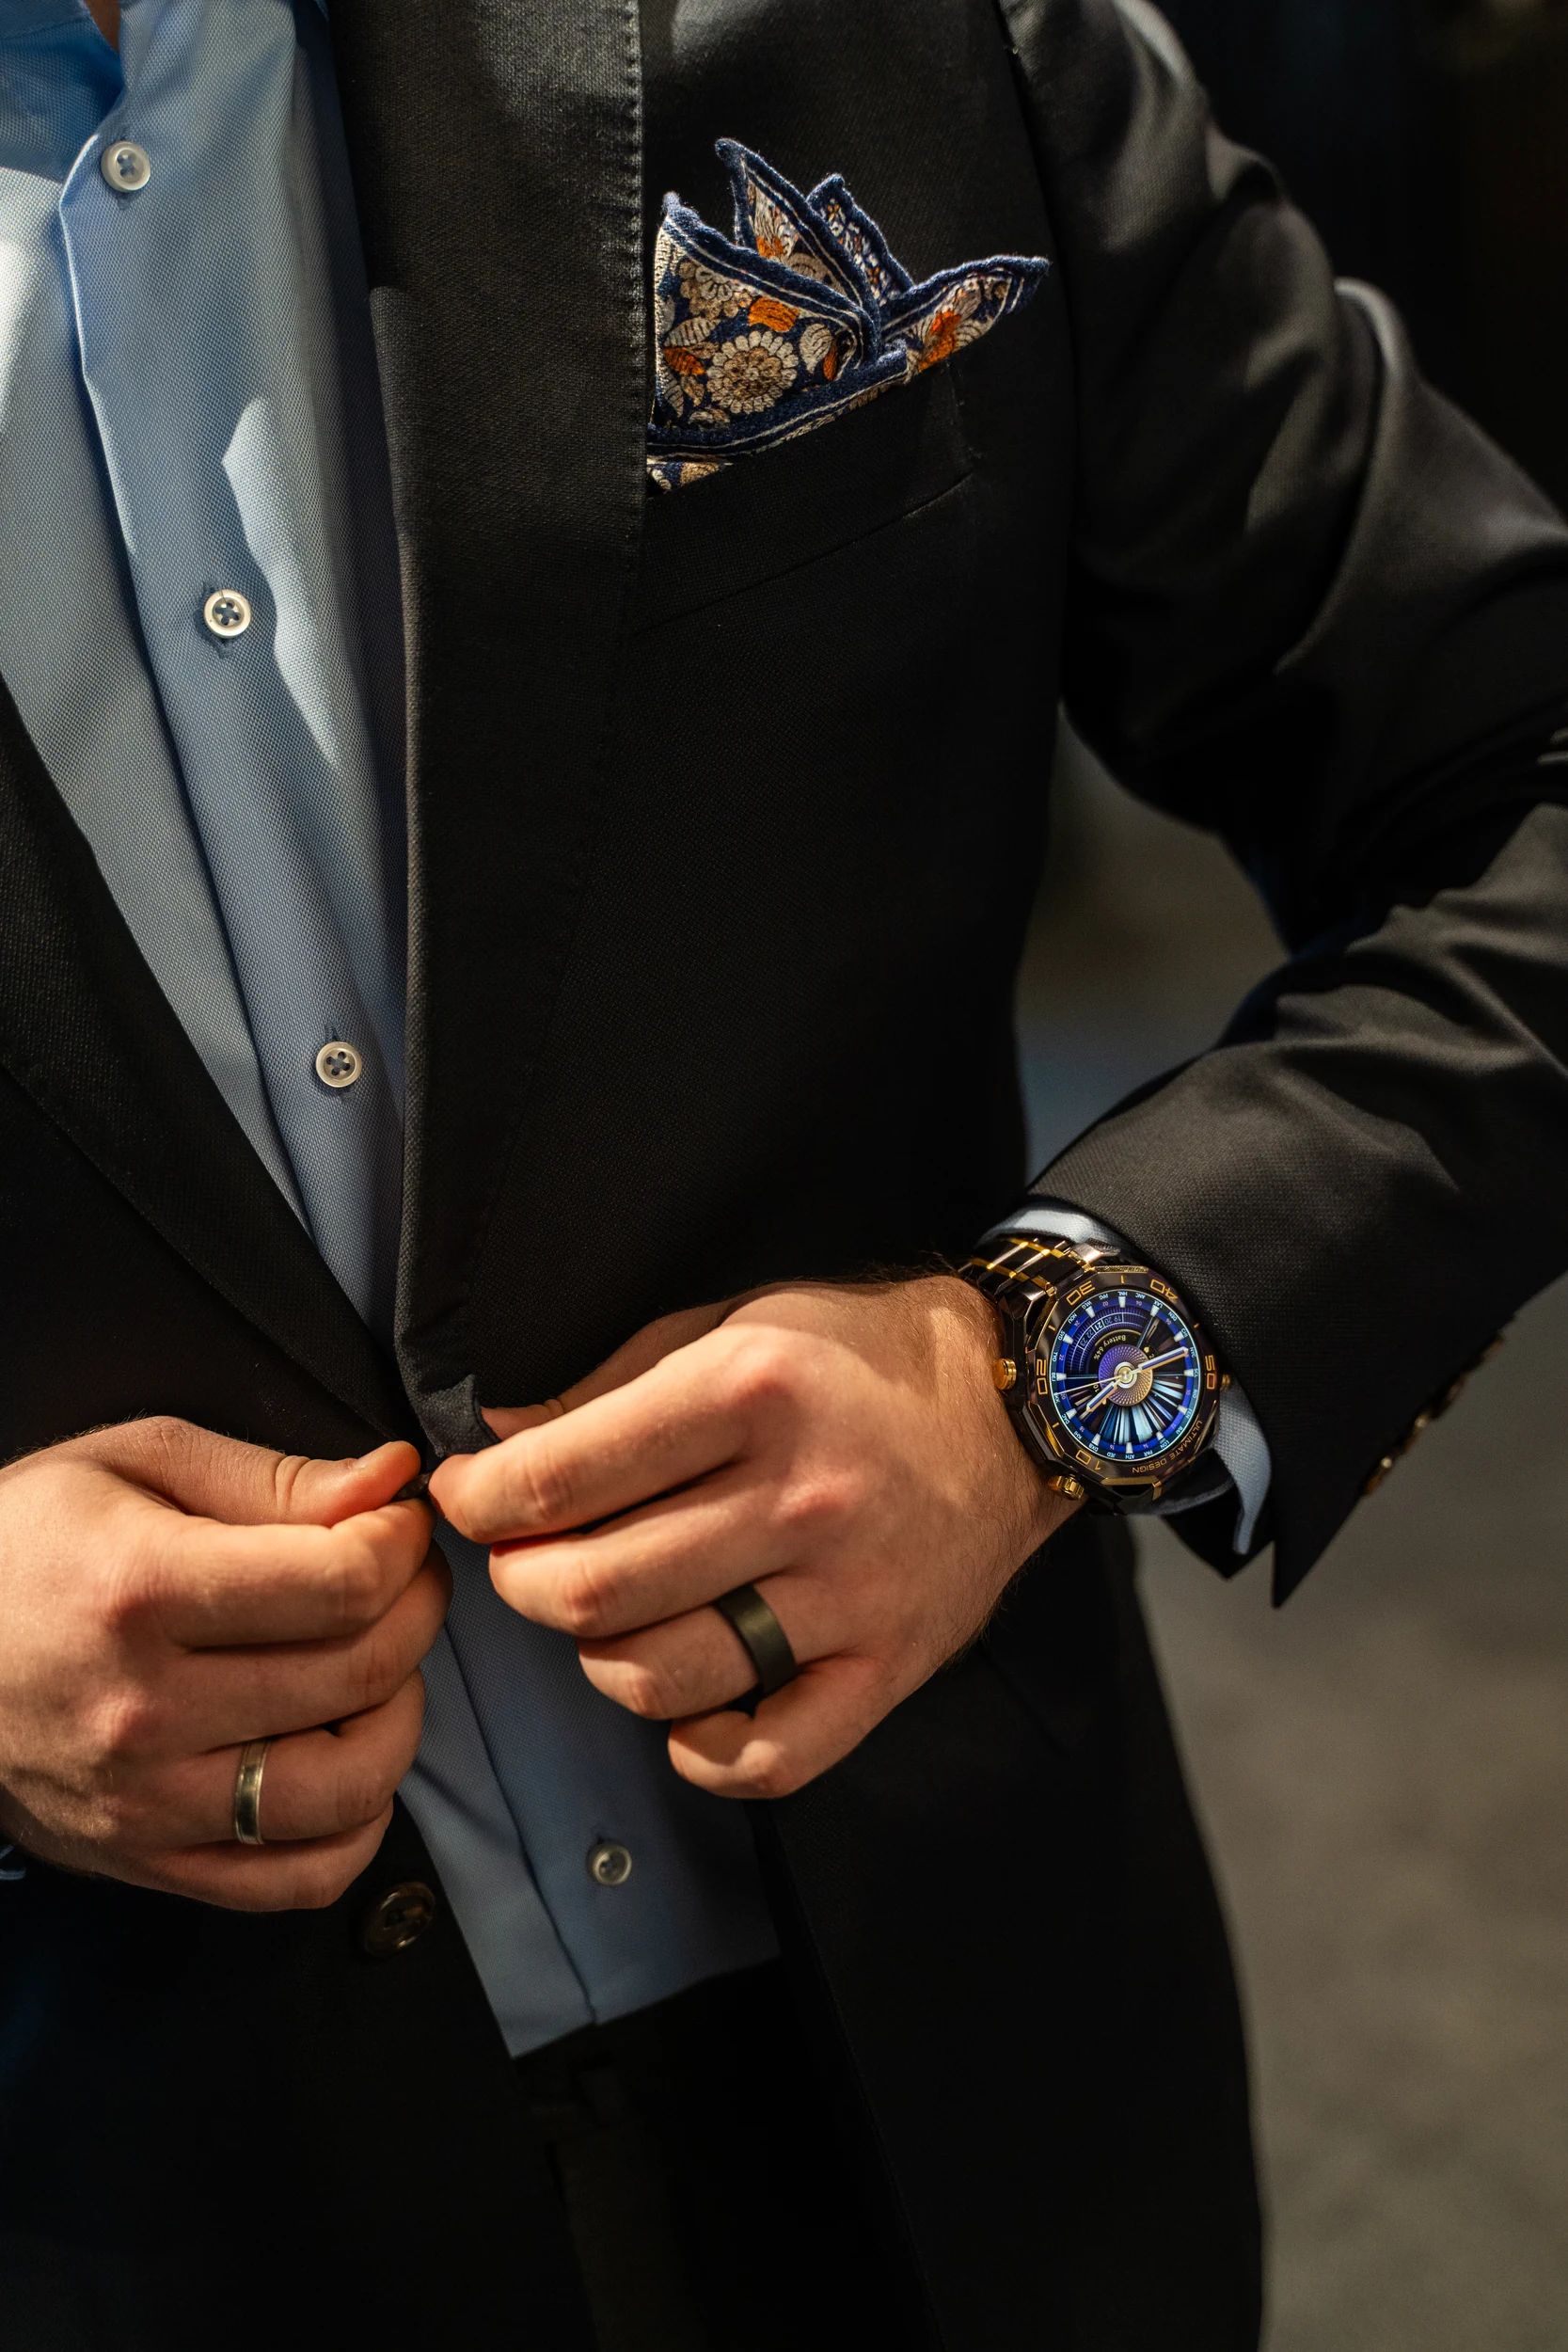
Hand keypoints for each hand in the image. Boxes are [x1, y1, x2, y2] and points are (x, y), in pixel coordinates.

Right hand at [0, 1419, 446, 1909]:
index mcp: (142, 1592)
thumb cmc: (26, 1543)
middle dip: (417, 1609)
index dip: (401, 1544)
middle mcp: (145, 1709)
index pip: (343, 1584)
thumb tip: (392, 1478)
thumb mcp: (137, 1462)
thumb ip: (277, 1477)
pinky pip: (300, 1879)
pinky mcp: (149, 1861)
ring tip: (375, 1669)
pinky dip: (358, 1825)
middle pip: (362, 1673)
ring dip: (399, 1719)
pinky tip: (345, 1758)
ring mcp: (148, 1801)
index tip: (397, 1522)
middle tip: (402, 1579)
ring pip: (350, 1788)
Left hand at [430, 1277, 1073, 1799]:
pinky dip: (700, 1751)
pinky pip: (769, 1756)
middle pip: (595, 1588)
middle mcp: (799, 1498)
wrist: (1021, 1406)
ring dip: (598, 1658)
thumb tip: (498, 1442)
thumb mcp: (736, 1322)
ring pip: (662, 1675)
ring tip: (604, 1619)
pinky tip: (684, 1709)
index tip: (468, 1498)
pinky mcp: (887, 1667)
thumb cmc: (860, 1357)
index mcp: (751, 1393)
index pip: (563, 1476)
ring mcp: (848, 1594)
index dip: (482, 1499)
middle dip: (522, 1582)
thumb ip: (612, 1382)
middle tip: (522, 1562)